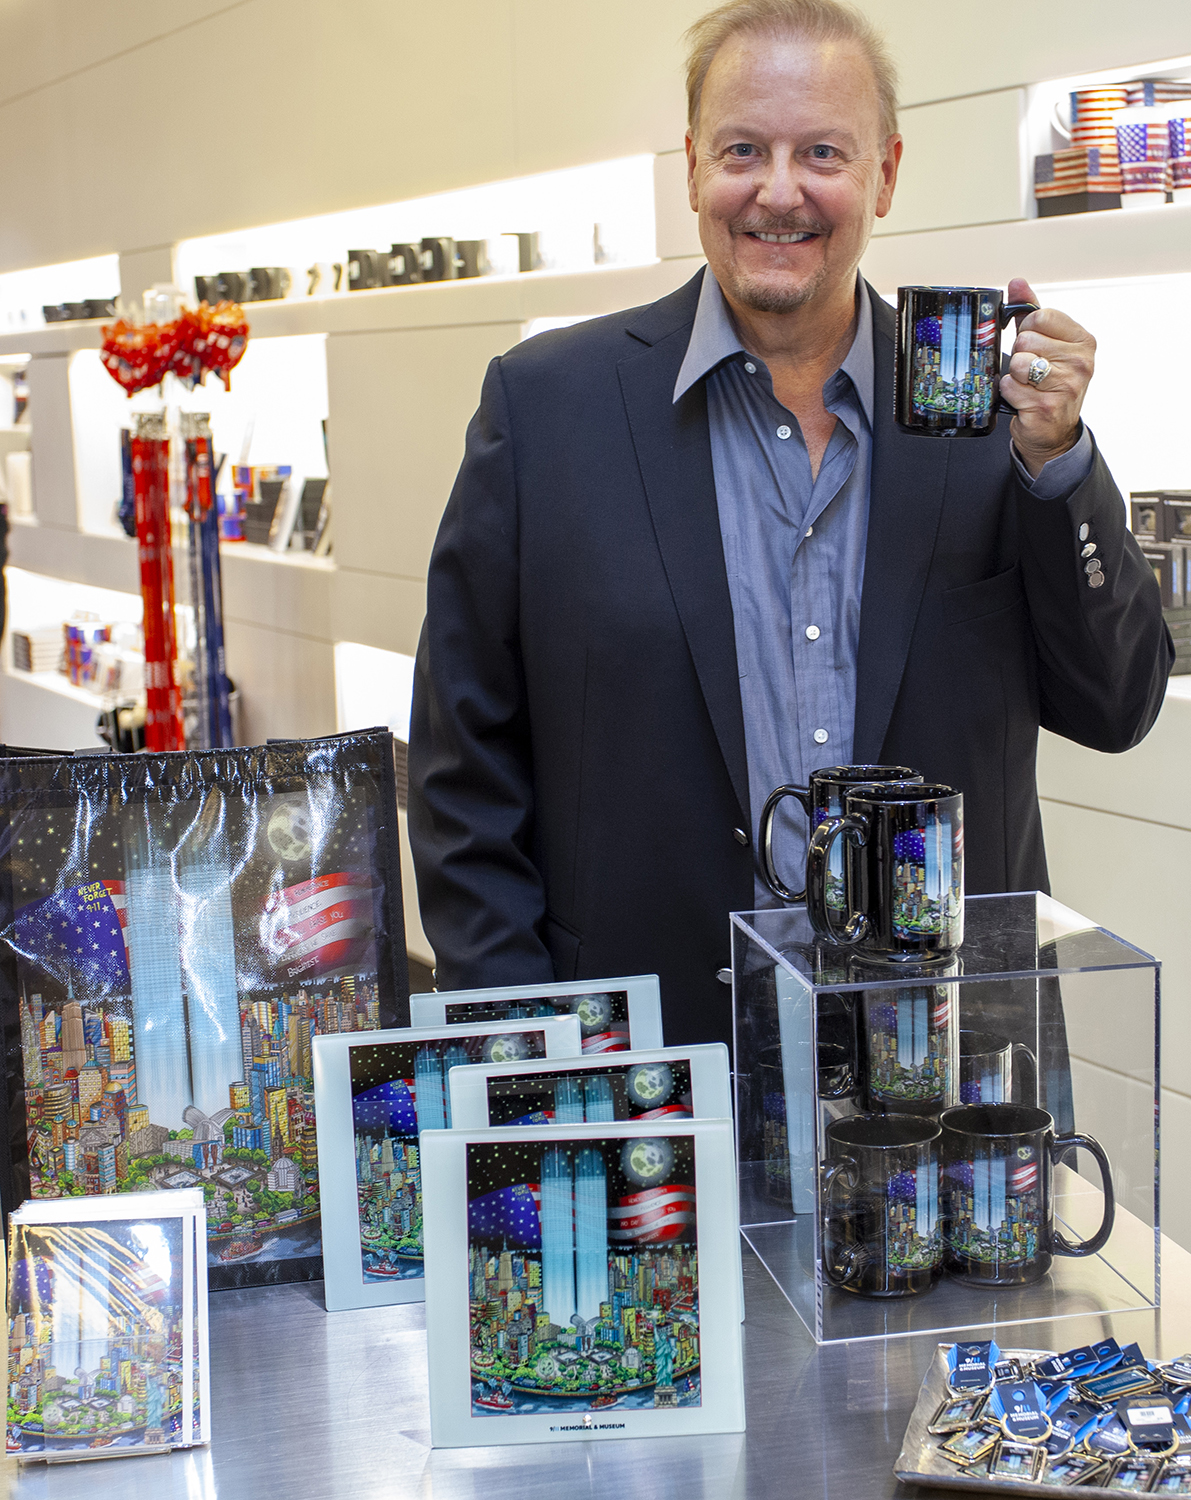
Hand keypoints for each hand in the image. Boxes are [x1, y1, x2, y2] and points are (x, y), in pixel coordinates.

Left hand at [1000, 276, 1094, 478]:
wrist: (1053, 432)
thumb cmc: (1050, 385)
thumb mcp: (1046, 343)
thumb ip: (1031, 311)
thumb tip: (1017, 283)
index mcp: (1083, 341)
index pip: (1041, 316)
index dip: (1028, 330)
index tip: (1035, 345)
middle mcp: (1080, 362)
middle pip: (1025, 339)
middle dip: (1020, 354)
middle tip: (1032, 371)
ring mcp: (1066, 385)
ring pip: (1017, 362)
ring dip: (1015, 375)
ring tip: (1028, 385)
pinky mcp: (1046, 406)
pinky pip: (1010, 386)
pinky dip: (1009, 394)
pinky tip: (1023, 400)